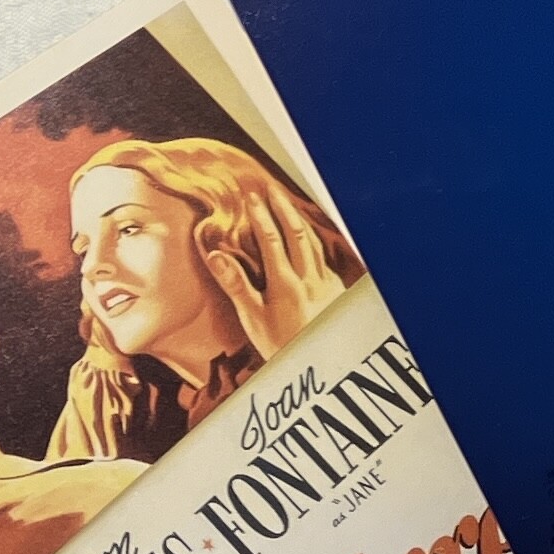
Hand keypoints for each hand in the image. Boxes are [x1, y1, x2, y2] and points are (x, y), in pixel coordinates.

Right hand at [210, 192, 351, 360]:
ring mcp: (327, 284)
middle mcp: (310, 278)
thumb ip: (236, 285)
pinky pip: (326, 256)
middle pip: (297, 233)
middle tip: (270, 188)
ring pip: (314, 242)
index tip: (251, 196)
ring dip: (300, 219)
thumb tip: (216, 255)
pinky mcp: (337, 291)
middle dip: (282, 207)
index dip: (260, 215)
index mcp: (286, 284)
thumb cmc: (283, 347)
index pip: (271, 239)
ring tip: (289, 203)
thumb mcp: (253, 320)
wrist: (323, 366)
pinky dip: (316, 239)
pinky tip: (312, 238)